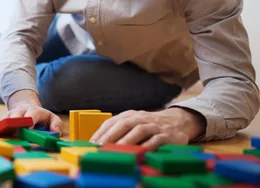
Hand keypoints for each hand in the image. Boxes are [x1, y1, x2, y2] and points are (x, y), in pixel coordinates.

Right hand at [4, 102, 63, 132]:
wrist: (26, 108)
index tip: (29, 125)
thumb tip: (56, 131)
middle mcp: (21, 111)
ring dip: (2, 124)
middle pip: (17, 114)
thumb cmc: (41, 118)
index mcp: (34, 111)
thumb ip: (56, 124)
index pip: (33, 113)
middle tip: (12, 127)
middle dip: (15, 120)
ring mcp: (11, 115)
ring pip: (6, 118)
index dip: (30, 118)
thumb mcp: (51, 118)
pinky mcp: (4, 120)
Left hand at [90, 108, 205, 149]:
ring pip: (139, 131)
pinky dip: (147, 147)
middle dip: (111, 136)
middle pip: (124, 124)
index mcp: (130, 115)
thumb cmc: (148, 126)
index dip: (101, 132)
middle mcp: (141, 118)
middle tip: (101, 147)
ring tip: (117, 151)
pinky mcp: (167, 135)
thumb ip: (118, 131)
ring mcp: (154, 126)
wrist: (177, 122)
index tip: (91, 143)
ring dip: (127, 141)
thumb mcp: (133, 124)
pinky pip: (156, 140)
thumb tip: (98, 143)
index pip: (112, 122)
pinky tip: (139, 153)